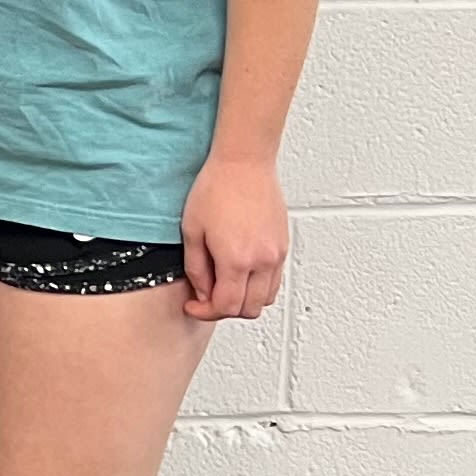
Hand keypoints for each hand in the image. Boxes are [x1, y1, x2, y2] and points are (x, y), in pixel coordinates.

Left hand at [178, 155, 287, 321]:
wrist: (243, 163)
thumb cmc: (216, 188)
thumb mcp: (192, 231)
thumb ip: (197, 268)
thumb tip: (202, 292)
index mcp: (237, 259)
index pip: (226, 306)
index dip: (206, 312)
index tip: (194, 306)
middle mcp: (263, 260)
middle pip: (249, 309)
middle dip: (225, 309)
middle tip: (206, 298)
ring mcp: (277, 254)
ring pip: (266, 299)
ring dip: (244, 300)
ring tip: (223, 285)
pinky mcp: (283, 246)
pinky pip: (275, 281)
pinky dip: (258, 287)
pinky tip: (240, 275)